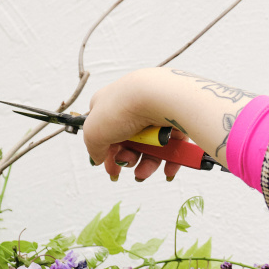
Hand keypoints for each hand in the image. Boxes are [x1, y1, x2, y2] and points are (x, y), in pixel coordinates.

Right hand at [84, 67, 252, 180]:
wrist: (160, 97)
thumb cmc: (124, 108)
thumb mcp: (95, 132)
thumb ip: (93, 148)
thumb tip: (98, 159)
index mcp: (109, 105)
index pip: (106, 132)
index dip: (108, 154)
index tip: (112, 170)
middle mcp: (132, 107)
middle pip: (130, 142)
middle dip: (128, 160)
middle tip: (129, 165)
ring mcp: (154, 113)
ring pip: (152, 146)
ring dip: (147, 164)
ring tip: (145, 171)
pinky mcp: (175, 120)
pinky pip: (173, 145)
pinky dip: (170, 160)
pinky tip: (167, 170)